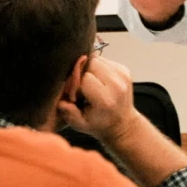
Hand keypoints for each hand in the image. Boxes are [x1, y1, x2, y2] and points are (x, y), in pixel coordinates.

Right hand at [56, 54, 186, 186]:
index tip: (71, 94)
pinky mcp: (126, 70)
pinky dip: (97, 68)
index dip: (73, 83)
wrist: (124, 128)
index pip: (83, 76)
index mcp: (107, 98)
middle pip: (89, 64)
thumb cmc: (100, 127)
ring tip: (89, 87)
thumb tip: (61, 98)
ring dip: (89, 70)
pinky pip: (104, 60)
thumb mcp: (81, 124)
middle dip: (80, 73)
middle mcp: (118, 84)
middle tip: (79, 90)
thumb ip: (68, 111)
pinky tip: (98, 84)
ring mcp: (124, 76)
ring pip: (97, 59)